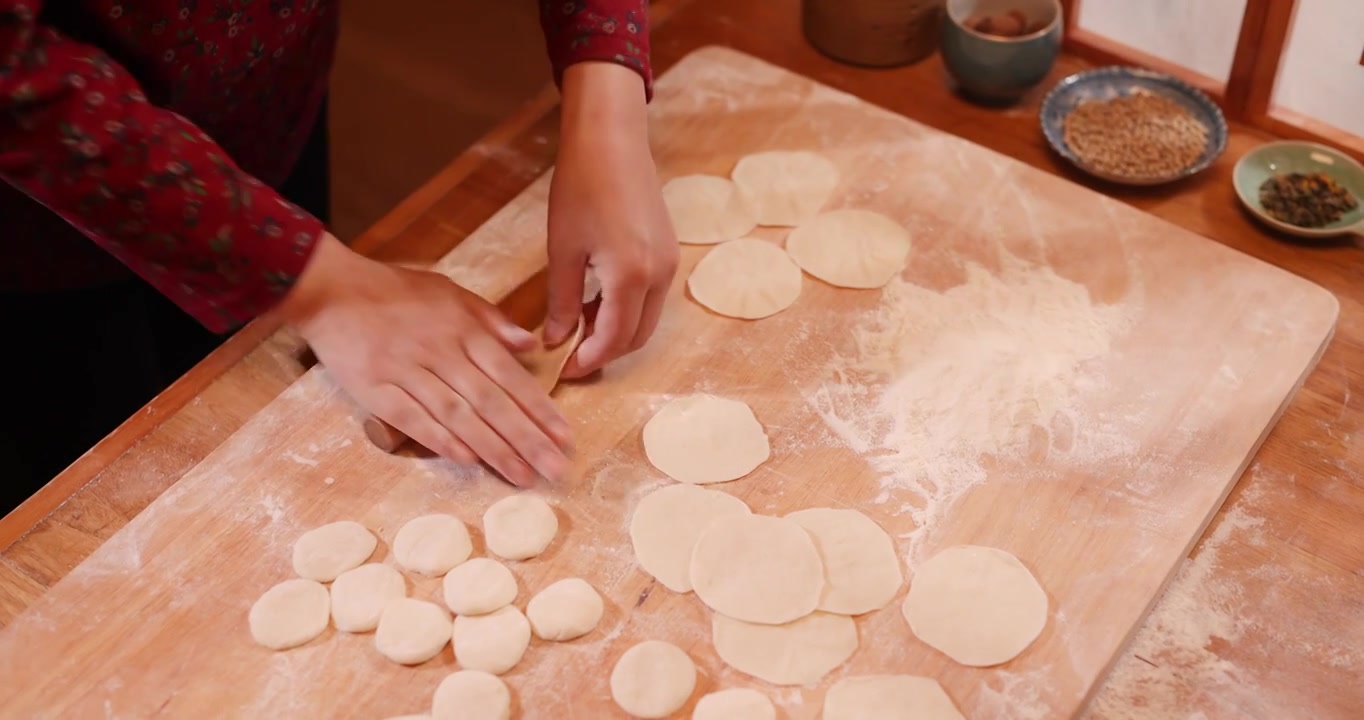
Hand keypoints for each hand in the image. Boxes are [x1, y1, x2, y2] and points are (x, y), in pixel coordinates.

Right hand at [273, 233, 572, 485]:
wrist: (331, 290)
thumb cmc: (394, 291)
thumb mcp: (449, 293)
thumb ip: (491, 320)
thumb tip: (529, 345)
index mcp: (463, 330)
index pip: (510, 375)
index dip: (539, 408)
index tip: (564, 436)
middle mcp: (440, 352)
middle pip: (491, 402)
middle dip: (527, 438)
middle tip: (555, 468)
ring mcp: (407, 373)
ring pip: (458, 416)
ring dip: (493, 449)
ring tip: (522, 476)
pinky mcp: (376, 391)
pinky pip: (414, 420)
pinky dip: (442, 441)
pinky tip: (469, 461)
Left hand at [545, 62, 678, 377]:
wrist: (612, 140)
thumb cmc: (582, 187)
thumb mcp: (563, 250)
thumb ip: (562, 301)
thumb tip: (555, 340)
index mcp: (631, 276)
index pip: (613, 340)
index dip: (588, 361)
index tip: (564, 371)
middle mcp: (660, 275)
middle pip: (636, 337)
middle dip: (605, 352)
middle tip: (570, 355)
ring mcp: (669, 263)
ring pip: (646, 318)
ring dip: (615, 330)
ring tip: (577, 322)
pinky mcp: (668, 252)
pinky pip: (651, 296)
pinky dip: (626, 308)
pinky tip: (596, 297)